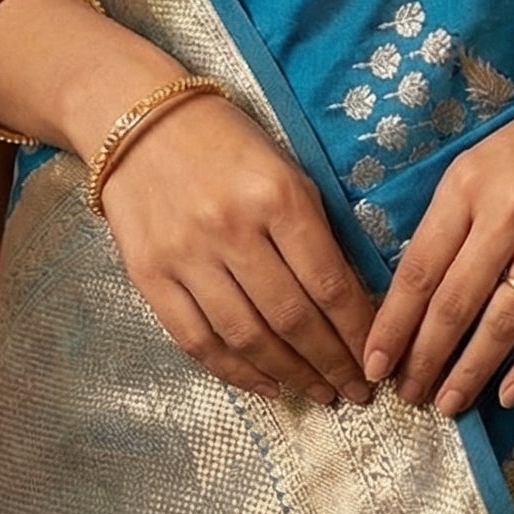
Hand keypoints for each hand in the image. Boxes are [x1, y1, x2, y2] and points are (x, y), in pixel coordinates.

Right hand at [98, 93, 377, 406]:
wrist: (136, 120)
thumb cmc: (226, 143)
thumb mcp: (286, 170)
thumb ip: (317, 232)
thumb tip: (353, 302)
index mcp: (276, 196)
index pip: (328, 282)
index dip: (356, 332)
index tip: (377, 359)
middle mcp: (231, 229)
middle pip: (292, 317)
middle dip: (331, 363)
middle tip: (356, 392)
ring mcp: (186, 255)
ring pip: (247, 337)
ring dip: (290, 374)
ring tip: (319, 392)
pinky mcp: (149, 274)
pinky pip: (197, 339)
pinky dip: (236, 371)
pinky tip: (268, 385)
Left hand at [362, 47, 513, 415]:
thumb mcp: (483, 160)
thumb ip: (452, 217)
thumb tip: (418, 288)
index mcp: (467, 186)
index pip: (417, 270)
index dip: (392, 325)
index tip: (374, 362)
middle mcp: (507, 215)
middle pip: (453, 304)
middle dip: (424, 359)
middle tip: (406, 395)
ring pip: (502, 323)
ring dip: (470, 371)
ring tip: (448, 403)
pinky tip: (509, 393)